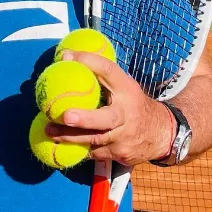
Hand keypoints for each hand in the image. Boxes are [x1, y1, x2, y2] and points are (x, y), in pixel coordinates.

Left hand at [44, 50, 173, 166]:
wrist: (161, 133)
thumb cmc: (132, 104)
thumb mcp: (124, 86)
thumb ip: (102, 77)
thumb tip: (66, 58)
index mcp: (128, 90)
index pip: (109, 71)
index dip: (88, 62)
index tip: (66, 57)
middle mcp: (128, 114)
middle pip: (107, 119)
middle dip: (85, 118)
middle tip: (65, 116)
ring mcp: (124, 137)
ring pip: (96, 140)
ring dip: (70, 137)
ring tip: (49, 131)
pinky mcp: (120, 154)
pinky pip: (95, 152)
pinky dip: (79, 147)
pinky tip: (62, 145)